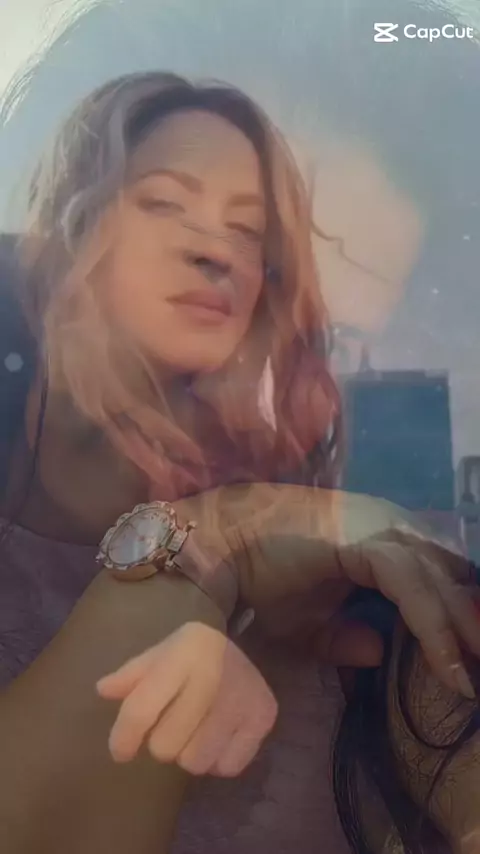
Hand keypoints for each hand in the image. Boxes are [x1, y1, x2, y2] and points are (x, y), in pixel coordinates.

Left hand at [96, 622, 276, 775]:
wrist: (234, 645)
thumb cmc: (187, 654)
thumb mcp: (157, 655)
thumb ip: (130, 675)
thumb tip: (103, 690)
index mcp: (182, 654)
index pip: (142, 708)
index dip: (124, 736)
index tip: (120, 751)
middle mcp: (214, 675)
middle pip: (166, 746)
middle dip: (161, 743)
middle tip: (170, 727)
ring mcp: (242, 699)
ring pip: (196, 762)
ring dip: (189, 753)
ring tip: (195, 730)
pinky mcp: (263, 717)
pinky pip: (227, 767)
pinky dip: (218, 759)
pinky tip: (218, 735)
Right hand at [219, 485, 479, 697]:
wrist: (224, 547)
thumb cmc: (264, 580)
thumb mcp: (311, 626)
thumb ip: (346, 638)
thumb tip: (378, 651)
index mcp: (385, 540)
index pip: (440, 576)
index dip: (461, 616)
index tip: (475, 662)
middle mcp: (392, 526)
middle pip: (453, 575)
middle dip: (472, 621)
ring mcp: (381, 528)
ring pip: (440, 580)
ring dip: (464, 628)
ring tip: (476, 673)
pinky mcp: (366, 540)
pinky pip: (413, 586)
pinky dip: (435, 626)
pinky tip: (450, 664)